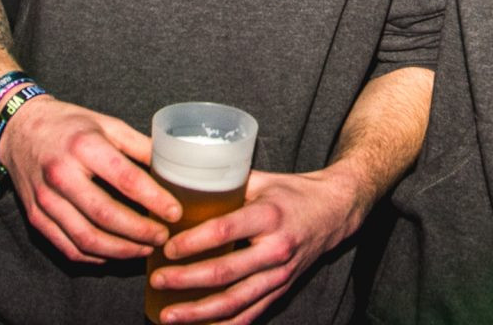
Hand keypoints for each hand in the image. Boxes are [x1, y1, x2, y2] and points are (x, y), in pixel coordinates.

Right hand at [0, 96, 179, 262]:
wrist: (19, 129)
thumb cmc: (68, 124)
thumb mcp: (107, 123)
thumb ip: (138, 145)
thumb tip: (170, 165)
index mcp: (84, 146)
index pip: (126, 179)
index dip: (154, 199)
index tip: (174, 212)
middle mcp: (62, 175)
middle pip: (106, 216)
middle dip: (140, 232)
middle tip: (163, 237)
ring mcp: (45, 200)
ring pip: (87, 239)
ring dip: (121, 250)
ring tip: (144, 249)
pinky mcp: (36, 217)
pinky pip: (68, 247)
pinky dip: (95, 256)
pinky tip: (115, 252)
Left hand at [147, 167, 366, 323]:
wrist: (335, 211)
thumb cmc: (293, 192)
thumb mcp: (262, 180)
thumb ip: (226, 184)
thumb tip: (181, 180)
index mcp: (269, 215)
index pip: (225, 231)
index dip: (193, 242)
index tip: (166, 247)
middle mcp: (276, 249)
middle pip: (226, 272)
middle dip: (186, 280)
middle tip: (157, 279)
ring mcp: (280, 275)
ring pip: (235, 302)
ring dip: (199, 313)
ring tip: (168, 315)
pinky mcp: (282, 290)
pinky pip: (250, 315)